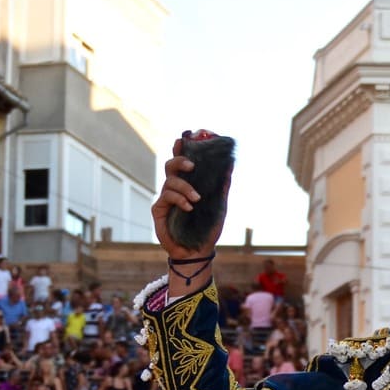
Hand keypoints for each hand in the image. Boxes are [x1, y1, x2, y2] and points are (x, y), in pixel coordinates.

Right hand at [150, 139, 216, 259]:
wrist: (198, 252)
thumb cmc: (207, 228)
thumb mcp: (219, 205)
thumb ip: (222, 185)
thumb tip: (230, 163)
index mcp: (188, 184)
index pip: (183, 161)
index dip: (181, 147)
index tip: (185, 136)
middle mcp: (175, 188)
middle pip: (170, 165)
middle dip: (180, 160)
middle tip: (193, 166)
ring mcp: (165, 198)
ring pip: (170, 181)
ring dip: (185, 188)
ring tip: (197, 199)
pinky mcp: (158, 209)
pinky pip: (167, 196)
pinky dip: (179, 199)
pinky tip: (189, 208)